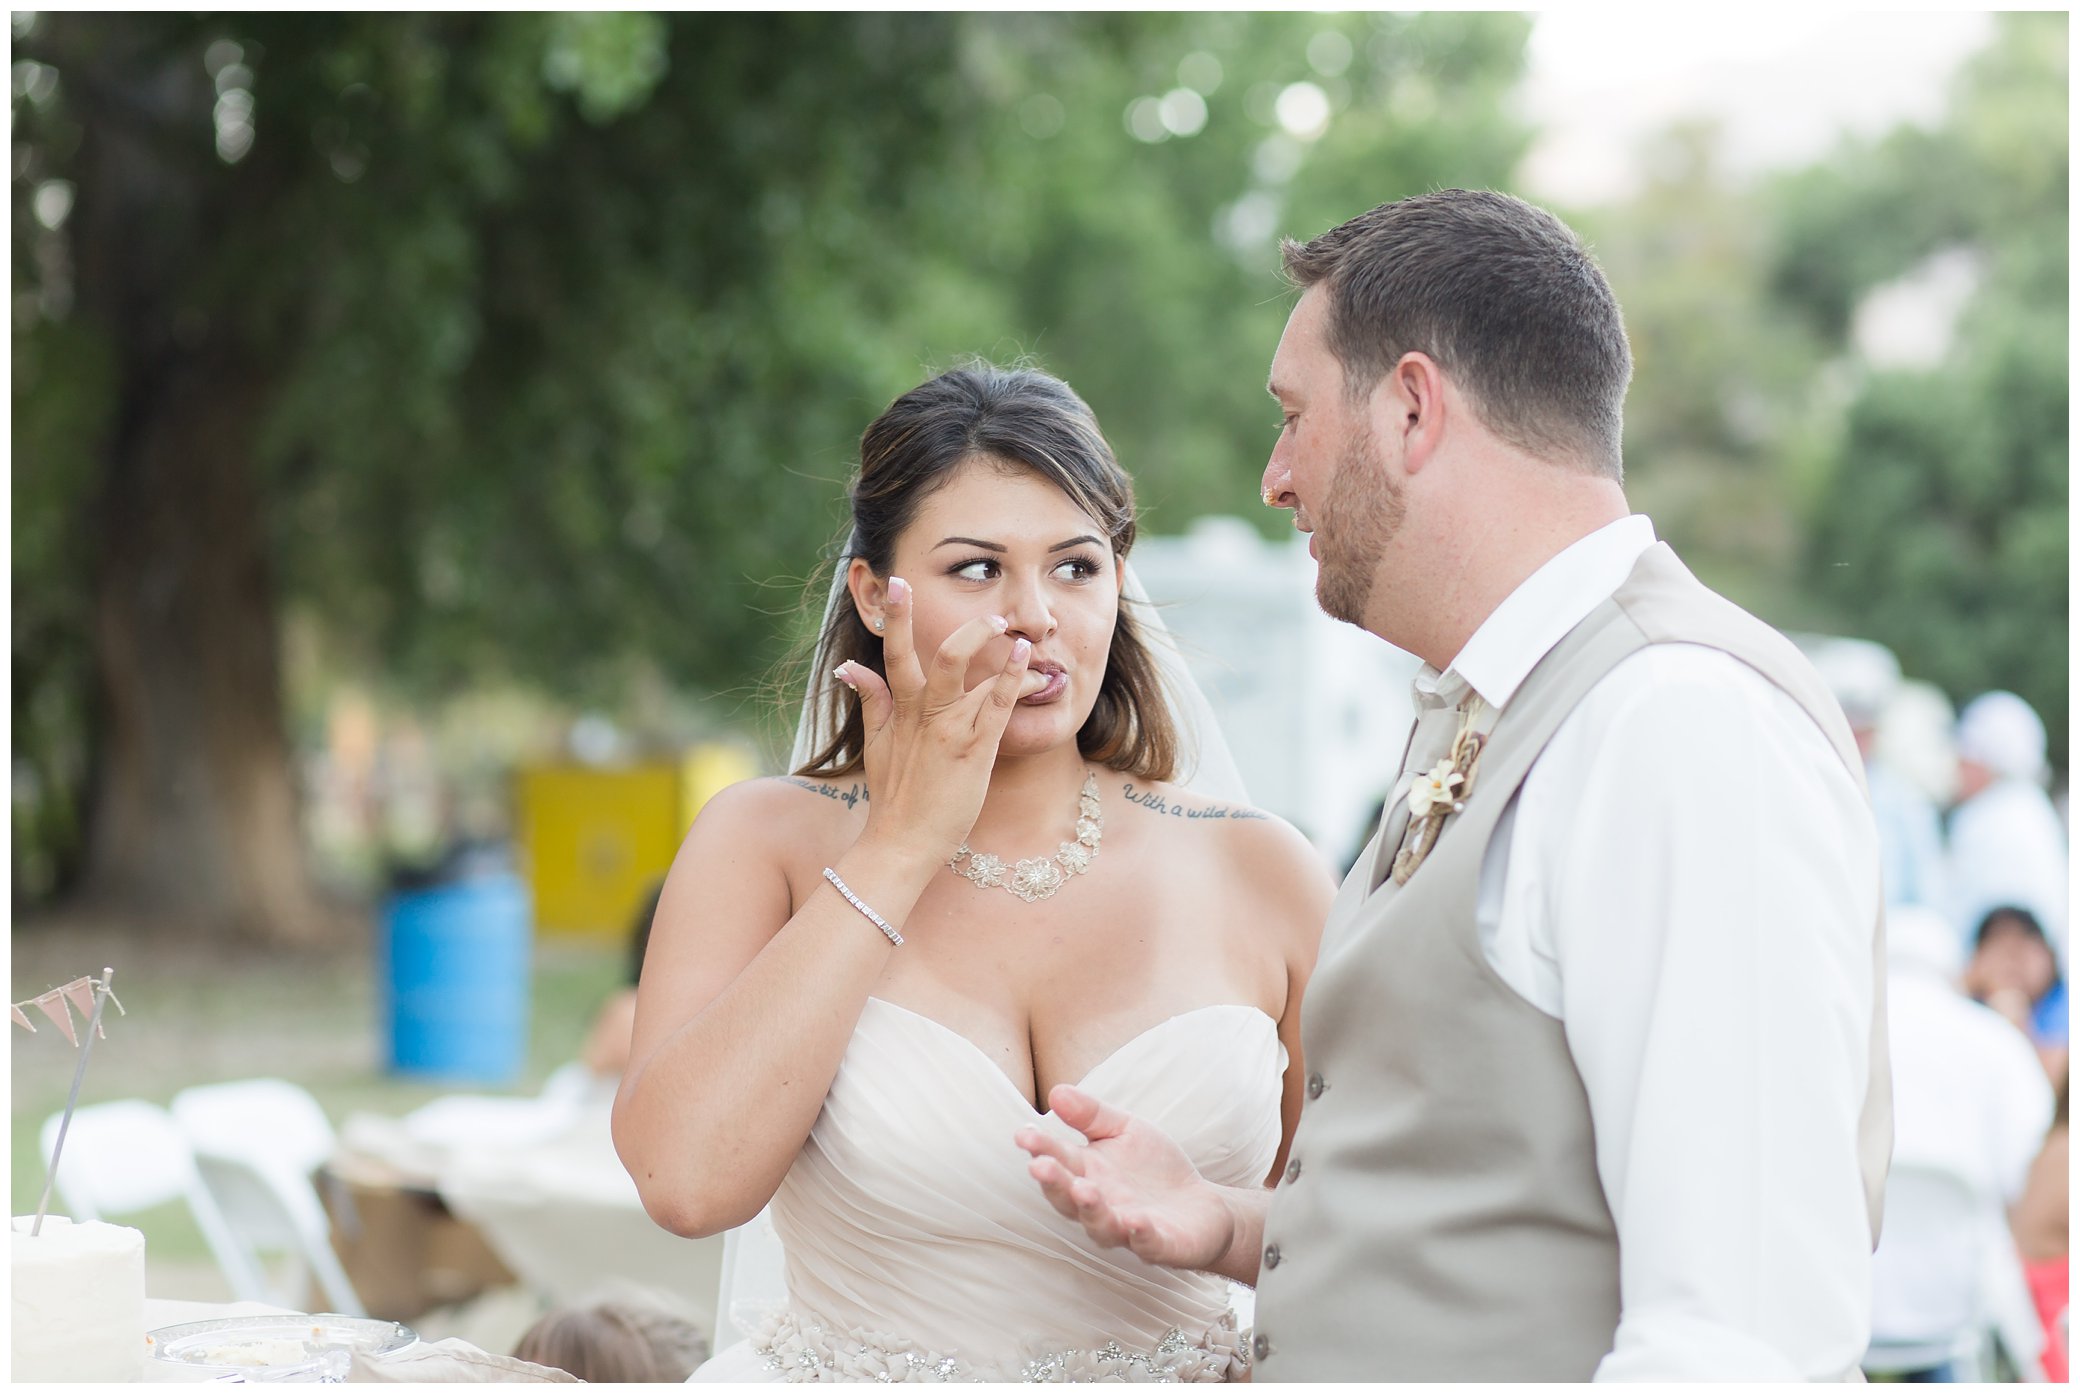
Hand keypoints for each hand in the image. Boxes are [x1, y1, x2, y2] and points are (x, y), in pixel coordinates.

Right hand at [838, 576, 1032, 864]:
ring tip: (1015, 633)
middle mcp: (925, 714)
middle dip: (967, 627)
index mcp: (900, 710)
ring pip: (974, 675)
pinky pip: (997, 706)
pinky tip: (1025, 660)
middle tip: (991, 613)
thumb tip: (849, 666)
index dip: (897, 617)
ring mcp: (951, 731)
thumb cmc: (894, 796)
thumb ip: (870, 700)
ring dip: (998, 650)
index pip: (895, 653)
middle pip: (942, 656)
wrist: (903, 842)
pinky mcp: (975, 750)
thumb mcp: (875, 743)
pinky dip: (1012, 678)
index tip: (899, 584)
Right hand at [1016, 1084, 1235, 1271]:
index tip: (1023, 1135)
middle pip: (1069, 1199)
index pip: (1058, 1160)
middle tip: (1040, 1166)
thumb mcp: (1124, 1131)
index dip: (1040, 1149)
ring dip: (1090, 1209)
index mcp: (1088, 1174)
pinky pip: (1146, 1243)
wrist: (1203, 1206)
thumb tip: (1055, 1091)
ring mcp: (1127, 1228)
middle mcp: (1100, 1205)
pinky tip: (1135, 1221)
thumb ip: (1091, 1115)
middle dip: (1054, 1184)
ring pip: (1100, 1225)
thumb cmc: (1155, 1169)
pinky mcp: (1159, 1245)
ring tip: (1084, 1189)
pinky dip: (1140, 1234)